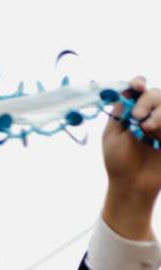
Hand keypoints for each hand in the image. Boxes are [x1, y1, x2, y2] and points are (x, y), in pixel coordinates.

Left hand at [102, 78, 160, 239]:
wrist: (133, 186)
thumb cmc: (119, 163)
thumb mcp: (112, 136)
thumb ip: (119, 112)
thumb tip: (127, 90)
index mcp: (131, 113)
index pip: (137, 90)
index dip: (138, 83)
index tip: (137, 85)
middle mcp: (148, 115)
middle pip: (155, 94)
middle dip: (146, 101)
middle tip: (136, 117)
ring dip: (158, 112)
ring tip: (147, 128)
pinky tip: (157, 131)